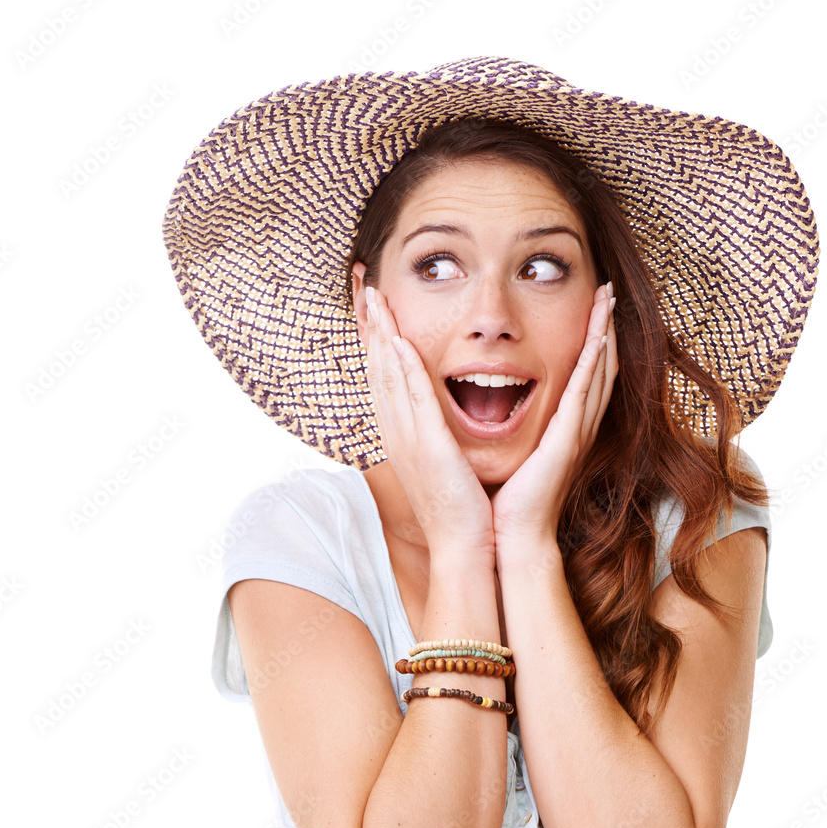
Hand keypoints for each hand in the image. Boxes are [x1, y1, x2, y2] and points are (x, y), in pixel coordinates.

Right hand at [364, 285, 494, 558]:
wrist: (463, 544)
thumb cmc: (459, 503)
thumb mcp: (441, 457)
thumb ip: (435, 427)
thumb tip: (436, 406)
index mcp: (401, 430)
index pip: (381, 371)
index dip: (373, 334)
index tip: (370, 301)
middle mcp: (396, 430)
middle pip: (375, 365)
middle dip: (369, 322)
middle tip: (363, 283)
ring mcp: (407, 437)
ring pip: (387, 375)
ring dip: (379, 333)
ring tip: (374, 297)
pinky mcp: (427, 446)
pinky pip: (412, 401)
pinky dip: (402, 370)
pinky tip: (397, 342)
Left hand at [491, 282, 618, 549]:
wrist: (509, 536)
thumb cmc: (505, 499)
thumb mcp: (510, 451)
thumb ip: (511, 426)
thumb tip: (489, 402)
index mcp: (560, 426)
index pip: (581, 373)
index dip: (590, 338)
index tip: (591, 306)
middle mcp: (574, 425)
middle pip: (598, 365)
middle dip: (605, 325)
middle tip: (609, 290)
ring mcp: (575, 431)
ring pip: (597, 371)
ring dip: (605, 332)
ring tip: (609, 299)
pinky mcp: (566, 440)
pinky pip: (584, 392)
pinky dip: (593, 362)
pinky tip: (599, 336)